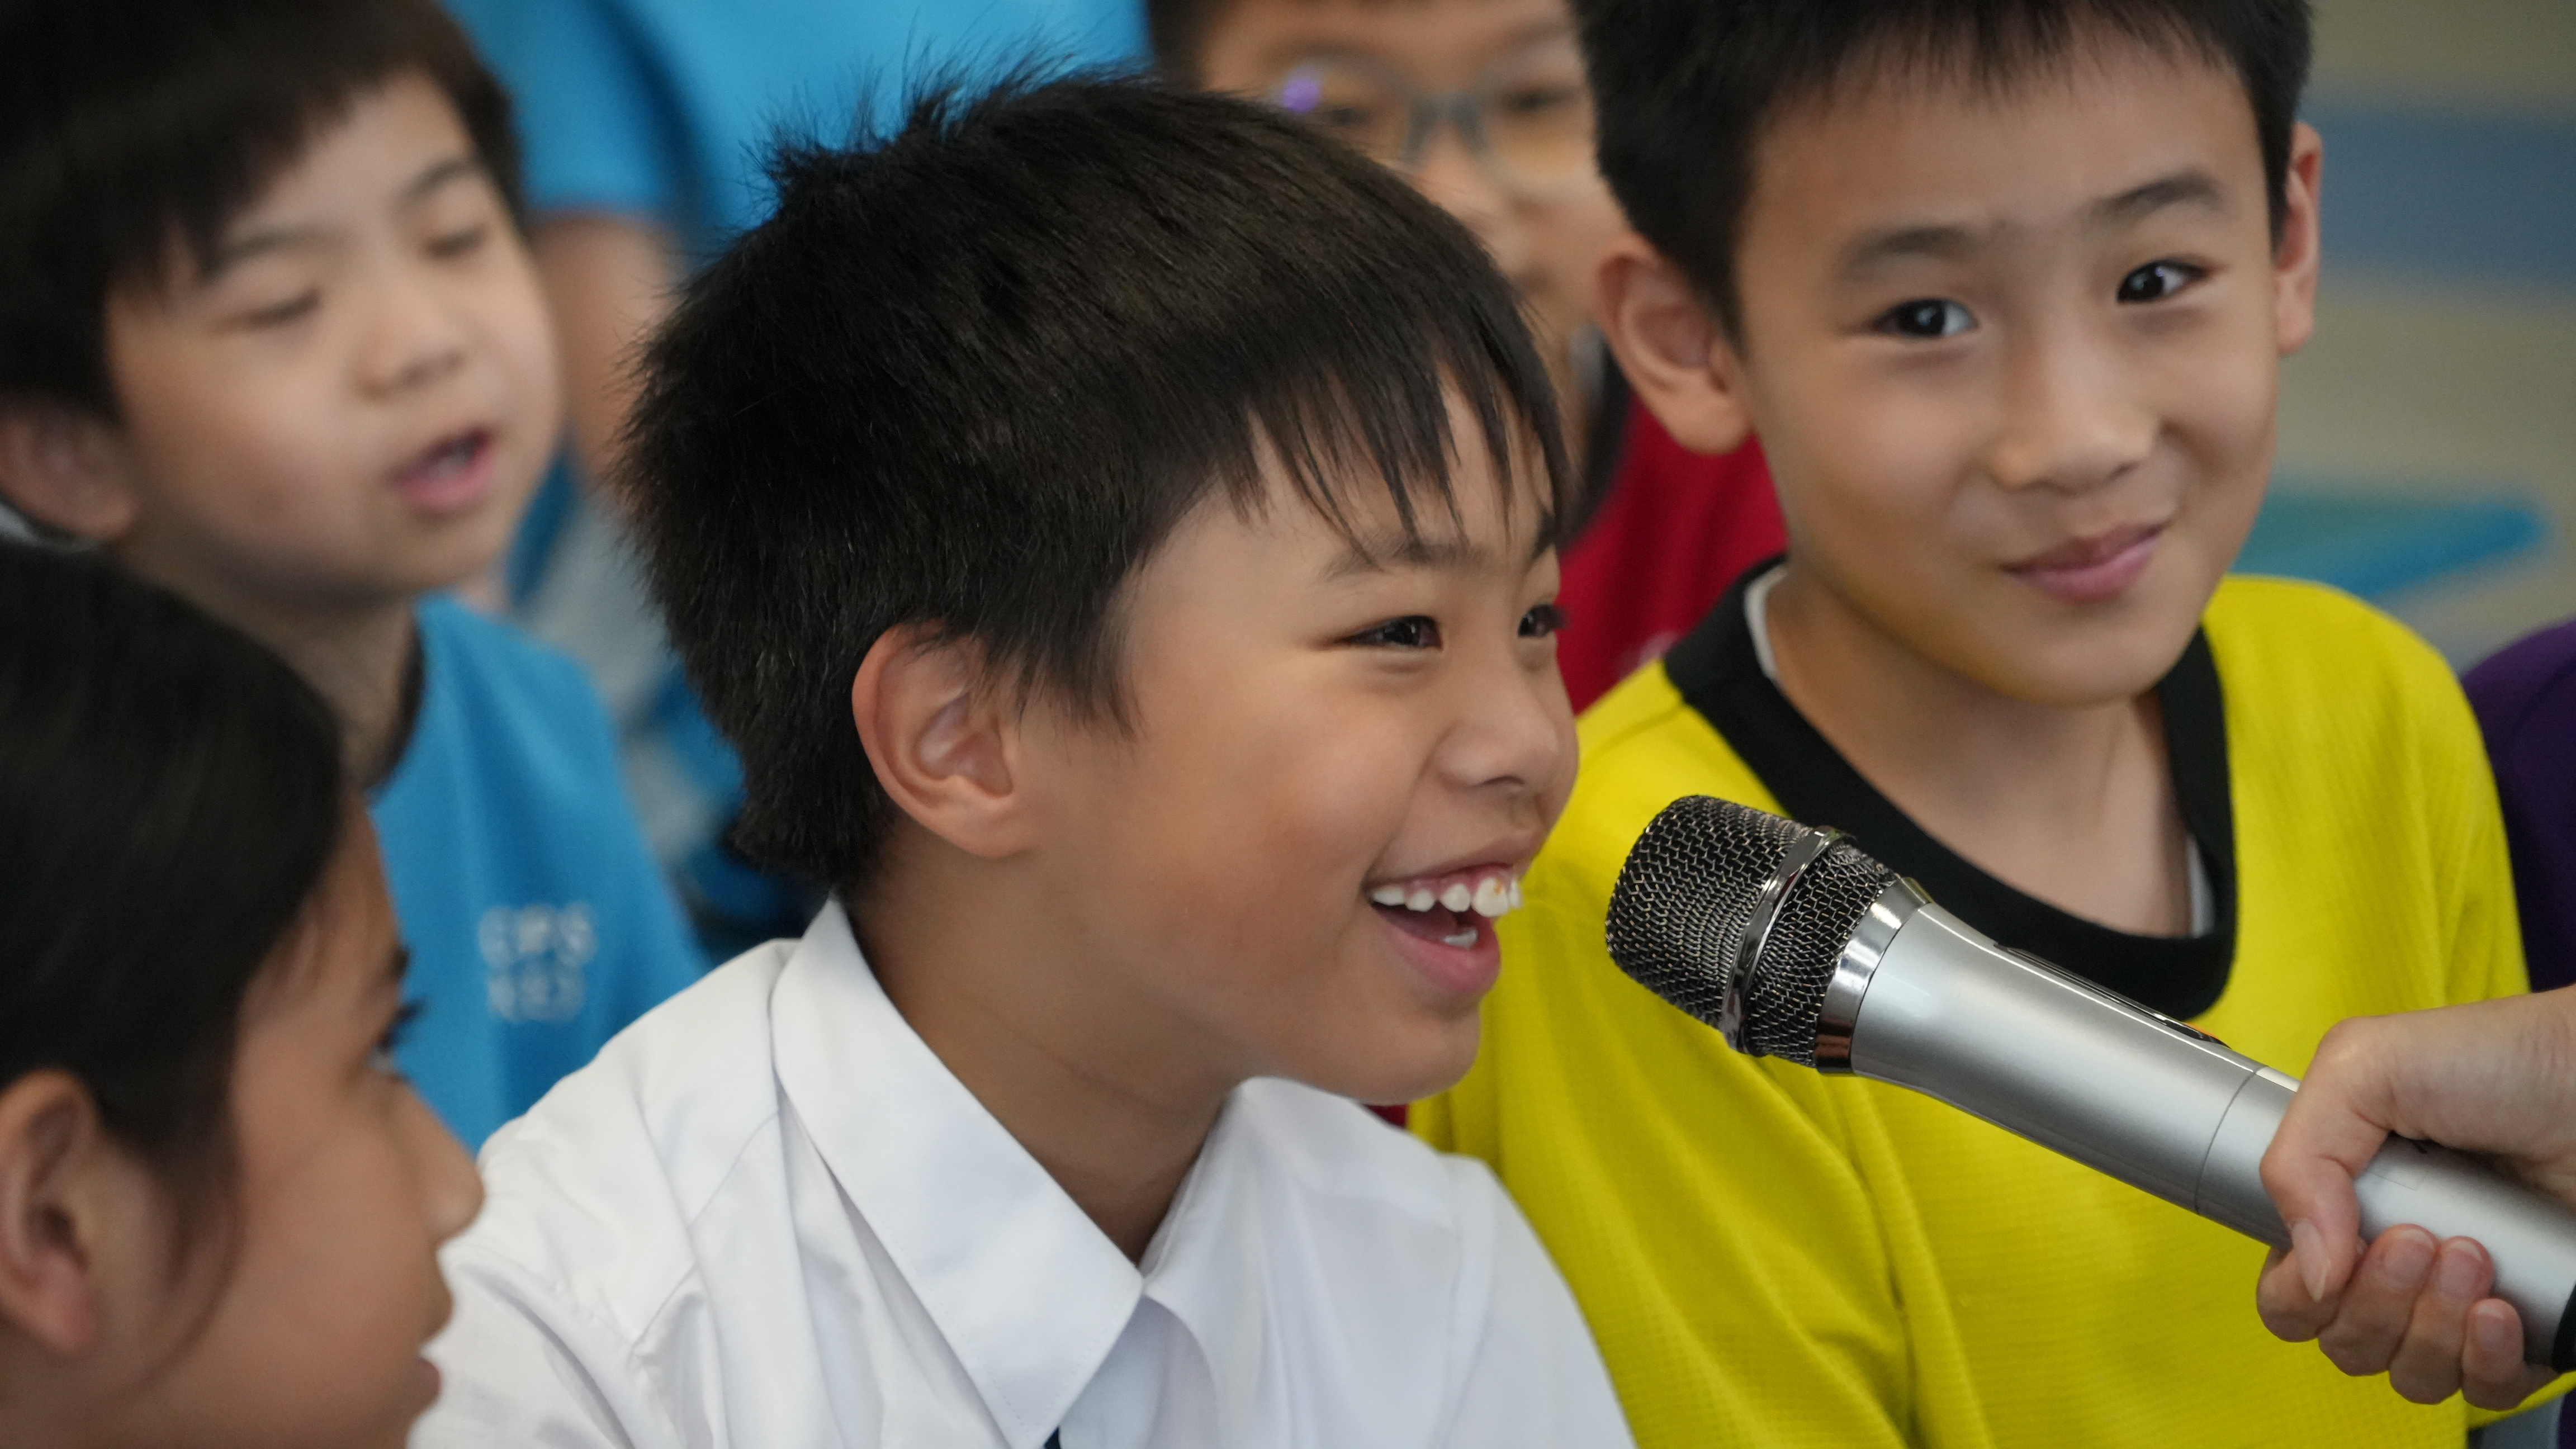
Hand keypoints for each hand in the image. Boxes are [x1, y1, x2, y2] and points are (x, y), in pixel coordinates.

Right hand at [2256, 989, 2575, 1407]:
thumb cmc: (2504, 1059)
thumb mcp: (2363, 1068)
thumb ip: (2299, 1160)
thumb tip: (2311, 1273)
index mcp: (2346, 1200)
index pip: (2289, 1291)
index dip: (2301, 1290)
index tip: (2346, 1244)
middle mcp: (2398, 1257)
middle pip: (2343, 1340)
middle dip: (2376, 1300)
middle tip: (2420, 1239)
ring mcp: (2463, 1297)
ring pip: (2409, 1373)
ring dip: (2431, 1326)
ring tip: (2474, 1256)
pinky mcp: (2530, 1328)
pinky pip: (2484, 1391)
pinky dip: (2485, 1361)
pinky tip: (2502, 1308)